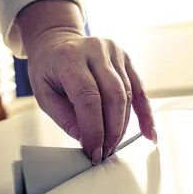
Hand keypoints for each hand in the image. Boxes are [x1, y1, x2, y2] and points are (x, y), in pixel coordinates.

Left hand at [14, 0, 156, 164]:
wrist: (57, 41)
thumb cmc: (48, 68)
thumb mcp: (44, 94)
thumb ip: (65, 118)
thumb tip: (88, 140)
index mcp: (70, 57)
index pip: (88, 96)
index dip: (94, 127)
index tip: (94, 151)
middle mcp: (96, 50)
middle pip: (114, 95)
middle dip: (112, 130)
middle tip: (105, 152)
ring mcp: (115, 52)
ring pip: (127, 95)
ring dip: (123, 125)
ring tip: (113, 145)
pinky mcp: (127, 59)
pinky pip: (140, 90)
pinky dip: (145, 113)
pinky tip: (148, 133)